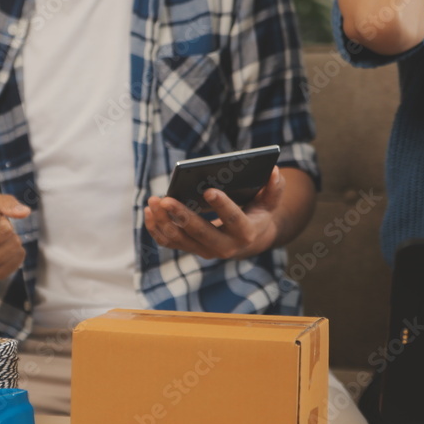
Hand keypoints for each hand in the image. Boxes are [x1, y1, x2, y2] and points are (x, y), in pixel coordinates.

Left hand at [144, 167, 286, 259]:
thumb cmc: (257, 214)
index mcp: (245, 233)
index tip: (208, 190)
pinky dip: (156, 228)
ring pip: (180, 239)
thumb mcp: (269, 203)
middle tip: (165, 199)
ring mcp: (205, 251)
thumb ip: (274, 189)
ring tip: (154, 200)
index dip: (222, 205)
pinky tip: (150, 211)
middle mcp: (224, 247)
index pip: (233, 219)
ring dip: (163, 221)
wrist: (248, 241)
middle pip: (200, 233)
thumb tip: (274, 172)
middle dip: (181, 215)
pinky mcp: (190, 249)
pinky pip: (169, 242)